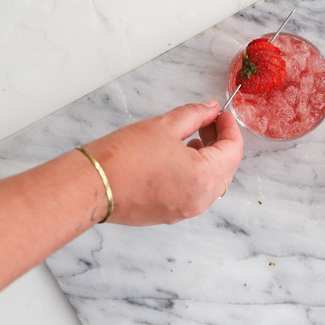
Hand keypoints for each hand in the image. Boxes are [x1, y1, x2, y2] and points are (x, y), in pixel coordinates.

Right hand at [82, 99, 242, 225]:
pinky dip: (196, 174)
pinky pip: (195, 193)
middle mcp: (201, 199)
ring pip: (212, 182)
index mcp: (204, 177)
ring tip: (193, 138)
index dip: (230, 128)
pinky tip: (180, 158)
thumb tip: (210, 109)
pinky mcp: (171, 215)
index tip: (222, 114)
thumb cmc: (123, 158)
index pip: (234, 150)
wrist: (91, 186)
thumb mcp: (164, 126)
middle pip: (226, 168)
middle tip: (208, 122)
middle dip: (221, 143)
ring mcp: (187, 211)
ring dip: (210, 159)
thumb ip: (194, 115)